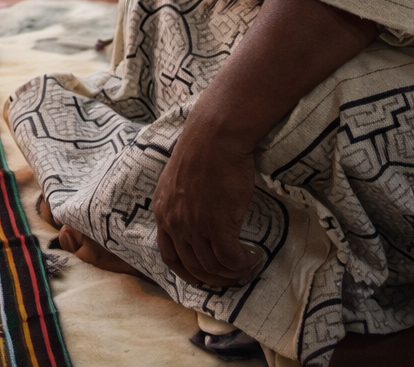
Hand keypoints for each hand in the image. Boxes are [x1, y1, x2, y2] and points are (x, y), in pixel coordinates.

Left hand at [152, 122, 261, 288]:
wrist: (215, 135)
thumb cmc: (202, 149)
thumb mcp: (178, 179)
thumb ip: (181, 202)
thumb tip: (195, 218)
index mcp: (163, 211)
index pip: (170, 256)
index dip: (187, 272)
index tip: (202, 277)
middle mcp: (174, 222)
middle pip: (193, 266)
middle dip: (213, 278)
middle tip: (231, 277)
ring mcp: (194, 225)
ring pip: (212, 266)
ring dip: (230, 273)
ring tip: (244, 267)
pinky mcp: (218, 224)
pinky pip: (230, 258)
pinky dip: (241, 264)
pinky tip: (250, 259)